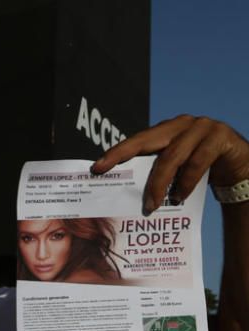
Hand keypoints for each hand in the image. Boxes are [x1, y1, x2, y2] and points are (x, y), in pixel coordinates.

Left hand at [93, 115, 248, 214]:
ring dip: (159, 183)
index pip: (136, 140)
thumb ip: (155, 172)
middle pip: (147, 141)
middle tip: (105, 173)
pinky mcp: (220, 136)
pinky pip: (197, 162)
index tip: (96, 167)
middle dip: (123, 156)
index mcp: (166, 130)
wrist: (240, 168)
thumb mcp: (176, 169)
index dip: (116, 152)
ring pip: (171, 156)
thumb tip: (124, 193)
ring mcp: (201, 127)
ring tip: (152, 205)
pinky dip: (186, 183)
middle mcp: (181, 124)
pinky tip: (179, 198)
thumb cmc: (202, 170)